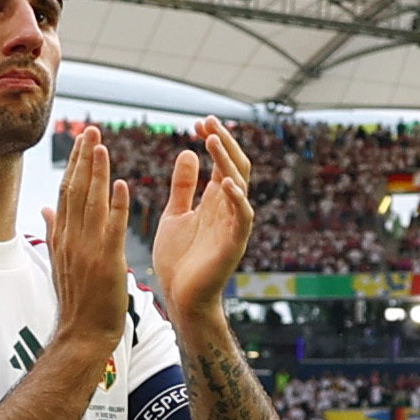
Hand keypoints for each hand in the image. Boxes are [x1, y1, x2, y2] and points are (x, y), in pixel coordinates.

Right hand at [49, 125, 129, 378]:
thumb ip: (53, 231)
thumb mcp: (59, 262)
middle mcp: (71, 239)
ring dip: (97, 173)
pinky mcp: (106, 263)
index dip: (74, 165)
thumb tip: (45, 208)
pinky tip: (120, 185)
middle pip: (76, 191)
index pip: (67, 193)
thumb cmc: (77, 301)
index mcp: (62, 237)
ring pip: (91, 204)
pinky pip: (111, 229)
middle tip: (92, 131)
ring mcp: (87, 251)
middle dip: (84, 159)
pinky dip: (115, 206)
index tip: (82, 141)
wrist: (83, 334)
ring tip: (102, 146)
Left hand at [155, 117, 259, 318]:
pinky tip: (227, 184)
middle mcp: (228, 209)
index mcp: (215, 201)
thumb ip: (184, 187)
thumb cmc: (179, 259)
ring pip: (240, 185)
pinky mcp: (233, 244)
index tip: (198, 123)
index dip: (214, 141)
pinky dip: (238, 201)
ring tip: (212, 141)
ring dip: (227, 162)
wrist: (180, 297)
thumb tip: (188, 152)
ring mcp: (233, 225)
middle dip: (223, 143)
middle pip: (235, 166)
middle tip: (208, 122)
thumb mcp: (176, 214)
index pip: (222, 162)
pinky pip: (243, 218)